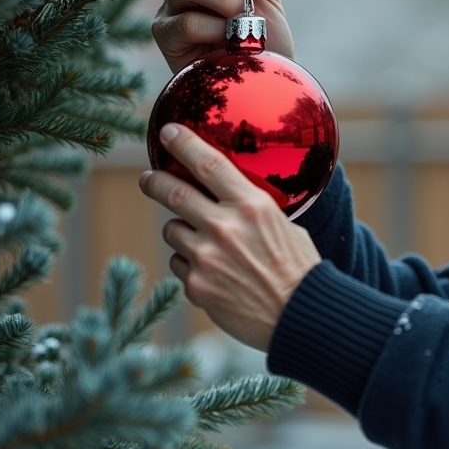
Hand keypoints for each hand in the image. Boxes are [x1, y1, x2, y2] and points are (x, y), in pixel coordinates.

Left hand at [138, 123, 320, 350]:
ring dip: (181, 232)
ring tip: (206, 245)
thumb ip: (252, 210)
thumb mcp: (284, 226)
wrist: (300, 316)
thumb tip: (227, 195)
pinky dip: (191, 265)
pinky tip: (216, 275)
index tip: (167, 132)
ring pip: (172, 230)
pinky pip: (179, 264)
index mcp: (252, 205)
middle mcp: (225, 226)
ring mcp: (206, 257)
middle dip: (154, 181)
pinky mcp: (196, 285)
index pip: (208, 162)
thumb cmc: (299, 269)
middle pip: (173, 192)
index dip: (183, 143)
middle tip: (148, 178)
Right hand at [152, 0, 294, 74]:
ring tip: (240, 25)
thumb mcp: (268, 1)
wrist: (266, 85)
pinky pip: (185, 21)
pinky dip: (213, 29)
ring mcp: (171, 10)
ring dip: (222, 2)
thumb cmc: (266, 43)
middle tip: (247, 3)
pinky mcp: (164, 36)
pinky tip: (226, 44)